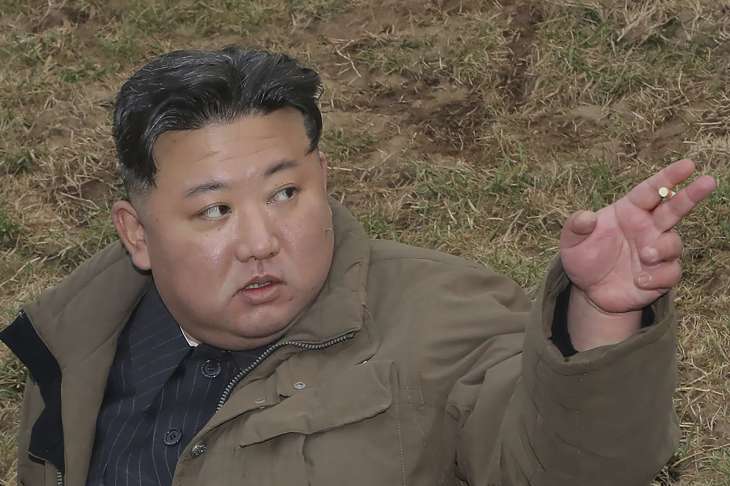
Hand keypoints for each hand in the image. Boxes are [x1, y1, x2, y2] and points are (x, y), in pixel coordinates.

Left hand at [560, 159, 716, 313]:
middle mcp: (647, 227)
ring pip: (674, 242)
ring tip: (644, 255)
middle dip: (692, 194)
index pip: (651, 190)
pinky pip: (671, 272)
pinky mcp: (661, 275)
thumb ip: (575, 227)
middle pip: (675, 207)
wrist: (589, 292)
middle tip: (708, 181)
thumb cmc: (583, 259)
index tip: (688, 164)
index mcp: (629, 211)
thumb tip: (586, 217)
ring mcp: (657, 250)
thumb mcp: (570, 242)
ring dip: (662, 248)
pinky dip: (658, 276)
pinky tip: (639, 280)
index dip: (669, 176)